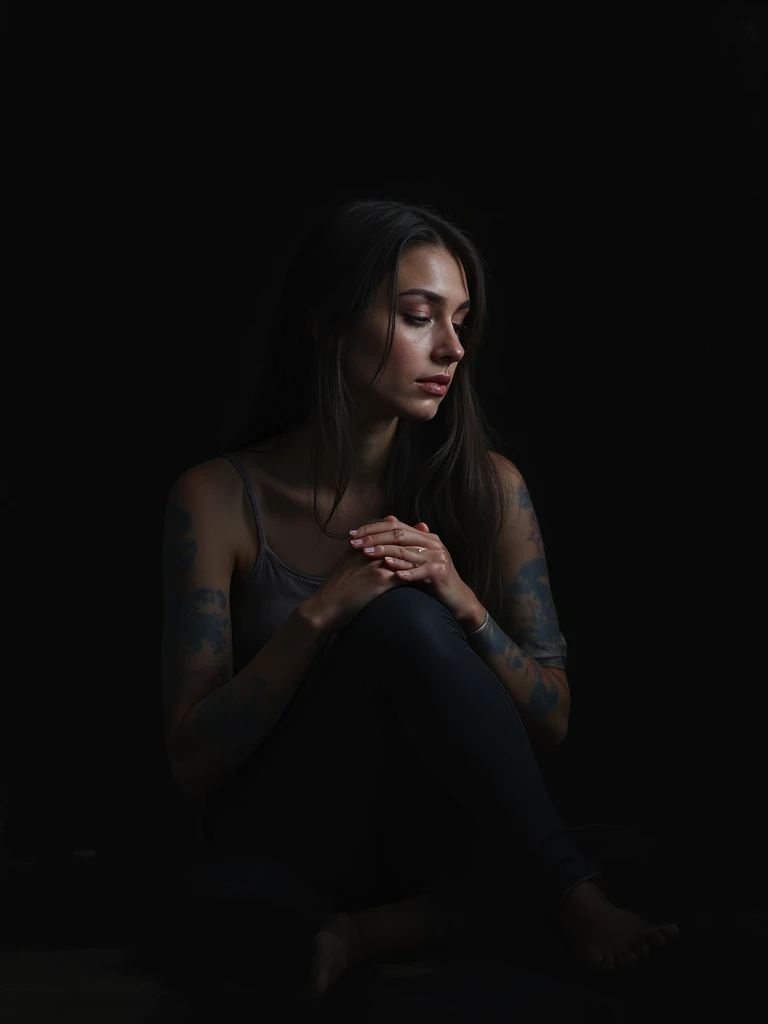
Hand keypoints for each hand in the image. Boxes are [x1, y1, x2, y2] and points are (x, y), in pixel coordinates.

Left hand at [349, 515, 480, 624]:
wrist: (456, 599)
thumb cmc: (431, 580)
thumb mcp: (416, 560)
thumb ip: (403, 545)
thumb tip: (387, 524)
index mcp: (424, 537)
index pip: (395, 526)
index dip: (372, 528)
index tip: (353, 534)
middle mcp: (432, 542)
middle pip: (399, 535)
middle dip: (373, 538)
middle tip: (354, 543)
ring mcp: (437, 555)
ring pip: (406, 551)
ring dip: (384, 552)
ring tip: (366, 554)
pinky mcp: (441, 571)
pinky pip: (420, 570)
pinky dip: (406, 572)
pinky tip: (391, 573)